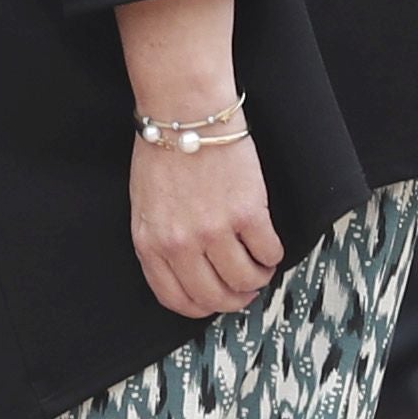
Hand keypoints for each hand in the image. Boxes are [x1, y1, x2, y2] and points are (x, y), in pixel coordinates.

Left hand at [130, 118, 282, 318]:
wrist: (185, 112)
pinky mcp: (247, 214)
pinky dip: (273, 255)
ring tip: (260, 265)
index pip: (176, 299)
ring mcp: (214, 231)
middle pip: (214, 298)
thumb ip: (160, 242)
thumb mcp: (144, 205)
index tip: (215, 298)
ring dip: (258, 278)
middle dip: (234, 299)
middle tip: (245, 286)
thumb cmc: (163, 150)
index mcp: (150, 244)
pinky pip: (269, 253)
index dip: (202, 306)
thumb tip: (187, 271)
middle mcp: (180, 244)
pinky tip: (269, 244)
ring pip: (245, 281)